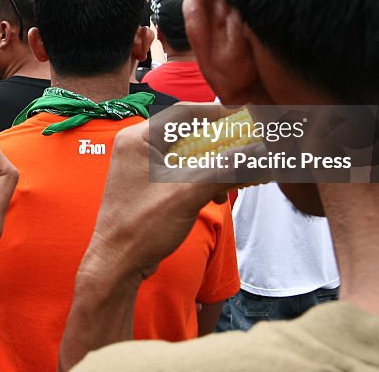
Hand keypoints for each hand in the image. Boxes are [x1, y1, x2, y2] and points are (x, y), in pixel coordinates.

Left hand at [59, 103, 257, 369]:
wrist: (117, 265)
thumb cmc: (142, 227)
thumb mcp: (188, 194)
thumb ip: (225, 170)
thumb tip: (261, 154)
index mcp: (139, 138)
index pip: (184, 113)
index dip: (218, 114)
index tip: (247, 119)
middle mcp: (138, 147)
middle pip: (189, 133)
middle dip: (221, 144)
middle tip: (249, 148)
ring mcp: (143, 167)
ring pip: (189, 155)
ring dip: (214, 166)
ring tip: (236, 180)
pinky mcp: (150, 186)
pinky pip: (183, 173)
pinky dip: (203, 180)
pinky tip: (217, 196)